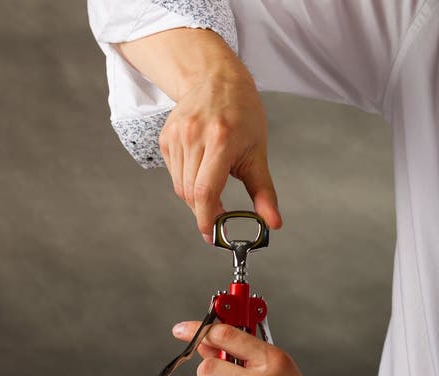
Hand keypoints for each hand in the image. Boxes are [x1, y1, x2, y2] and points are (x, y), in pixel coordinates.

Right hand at [118, 28, 281, 241]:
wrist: (215, 78)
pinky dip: (186, 182)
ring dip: (195, 198)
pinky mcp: (165, 138)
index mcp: (221, 140)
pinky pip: (173, 174)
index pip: (205, 192)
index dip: (206, 219)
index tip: (212, 235)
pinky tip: (199, 169)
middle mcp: (195, 136)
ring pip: (180, 187)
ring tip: (212, 185)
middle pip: (191, 194)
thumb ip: (264, 192)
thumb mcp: (258, 152)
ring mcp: (177, 136)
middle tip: (218, 216)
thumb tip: (273, 223)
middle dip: (204, 211)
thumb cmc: (241, 113)